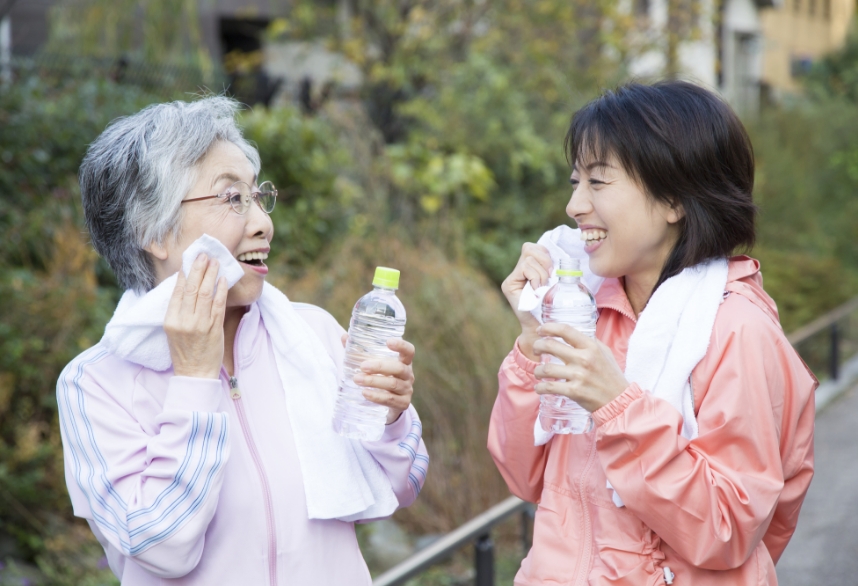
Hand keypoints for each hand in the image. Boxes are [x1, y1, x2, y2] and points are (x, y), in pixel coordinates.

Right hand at [165, 253, 227, 378]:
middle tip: (204, 255)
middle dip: (198, 269)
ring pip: (205, 293)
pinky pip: (218, 304)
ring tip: (215, 262)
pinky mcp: (214, 328)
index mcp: (170, 320)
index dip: (185, 274)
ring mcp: (200, 324)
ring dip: (211, 275)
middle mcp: (184, 321)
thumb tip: (185, 285)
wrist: (195, 373)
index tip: (190, 261)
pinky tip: (223, 279)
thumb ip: (178, 310)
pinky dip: (221, 290)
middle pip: (192, 288)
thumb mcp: (173, 330)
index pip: (177, 291)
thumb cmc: (184, 351)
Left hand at [352, 338, 415, 424]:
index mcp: (404, 361)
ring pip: (393, 384)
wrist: (390, 404)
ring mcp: (407, 390)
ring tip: (357, 379)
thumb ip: (360, 351)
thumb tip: (344, 337)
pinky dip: (377, 396)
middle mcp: (408, 375)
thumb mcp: (374, 364)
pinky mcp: (403, 404)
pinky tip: (365, 393)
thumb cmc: (381, 377)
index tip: (388, 341)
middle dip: (380, 366)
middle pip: (398, 368)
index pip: (408, 351)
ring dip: (374, 381)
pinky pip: (390, 399)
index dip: (401, 345)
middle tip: (362, 366)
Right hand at [501, 242, 552, 358]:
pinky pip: (525, 268)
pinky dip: (536, 277)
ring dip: (541, 273)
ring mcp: (512, 278)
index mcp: (529, 269)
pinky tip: (536, 290)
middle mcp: (518, 272)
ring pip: (529, 258)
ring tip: (543, 288)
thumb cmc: (552, 311)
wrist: (541, 331)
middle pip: (529, 247)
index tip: (553, 270)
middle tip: (549, 278)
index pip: (534, 247)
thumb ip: (555, 271)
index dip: (545, 254)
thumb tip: (566, 258)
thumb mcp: (557, 286)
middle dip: (544, 260)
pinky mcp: (508, 285)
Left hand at [532, 322, 627, 412]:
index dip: (549, 327)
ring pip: (546, 368)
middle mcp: (584, 359)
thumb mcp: (604, 353)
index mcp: (591, 347)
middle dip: (537, 346)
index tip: (540, 330)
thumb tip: (573, 334)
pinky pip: (549, 387)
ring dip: (537, 370)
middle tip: (535, 350)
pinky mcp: (574, 392)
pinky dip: (540, 388)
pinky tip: (540, 388)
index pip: (565, 330)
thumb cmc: (611, 376)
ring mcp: (579, 376)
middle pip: (550, 345)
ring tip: (538, 372)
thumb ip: (590, 342)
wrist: (619, 400)